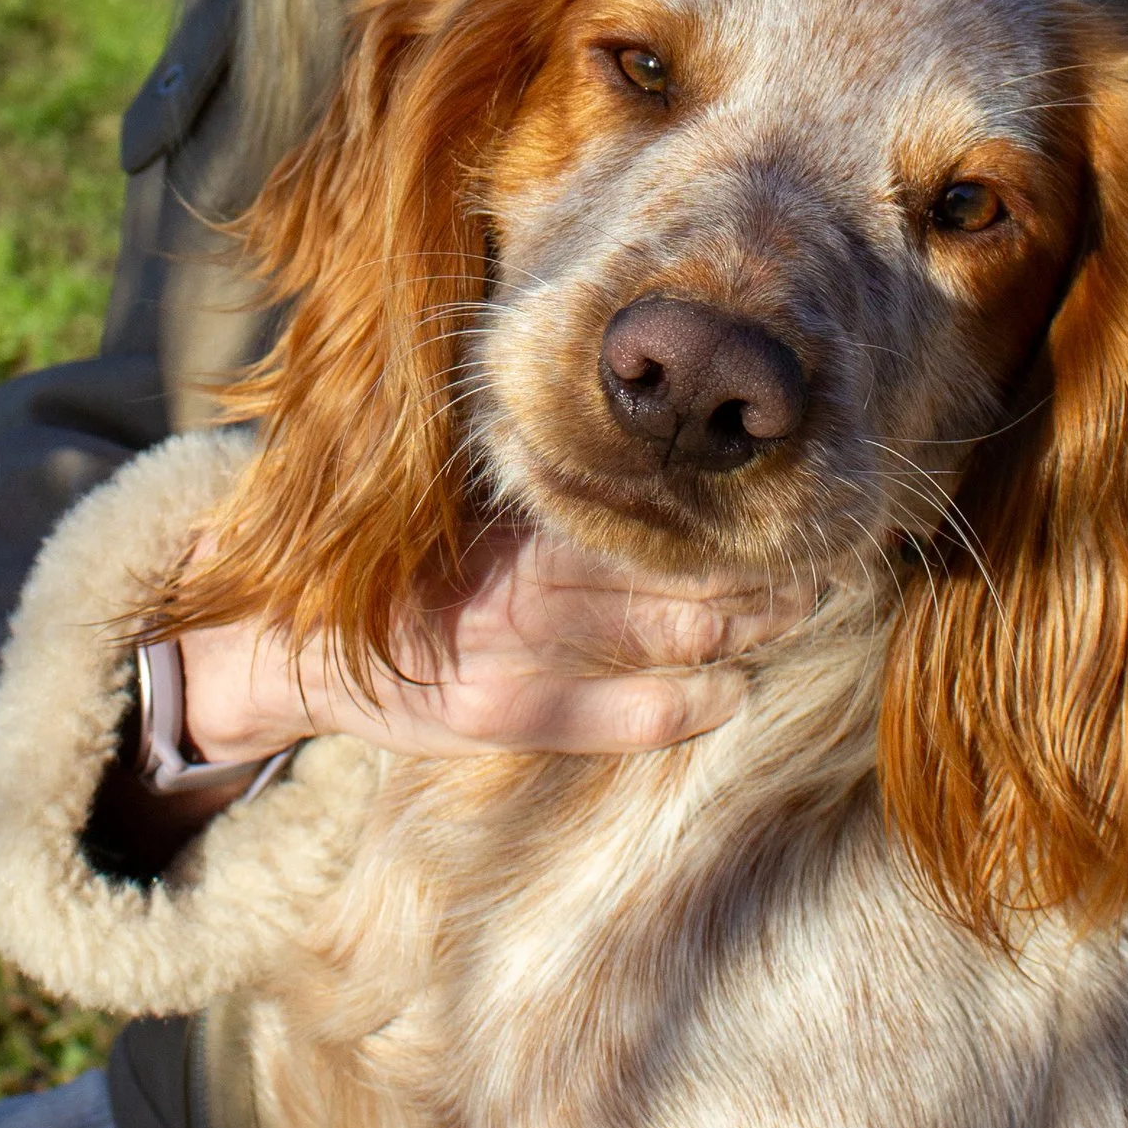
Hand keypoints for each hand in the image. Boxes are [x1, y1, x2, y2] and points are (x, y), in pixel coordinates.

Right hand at [174, 514, 819, 768]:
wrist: (295, 643)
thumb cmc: (395, 551)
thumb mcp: (451, 482)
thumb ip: (531, 459)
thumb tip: (639, 409)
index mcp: (514, 508)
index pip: (649, 502)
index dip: (730, 505)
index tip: (792, 487)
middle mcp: (520, 577)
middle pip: (679, 569)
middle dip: (764, 568)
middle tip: (831, 552)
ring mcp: (517, 654)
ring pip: (669, 635)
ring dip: (748, 626)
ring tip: (806, 606)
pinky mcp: (508, 718)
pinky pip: (625, 716)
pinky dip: (689, 703)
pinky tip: (732, 688)